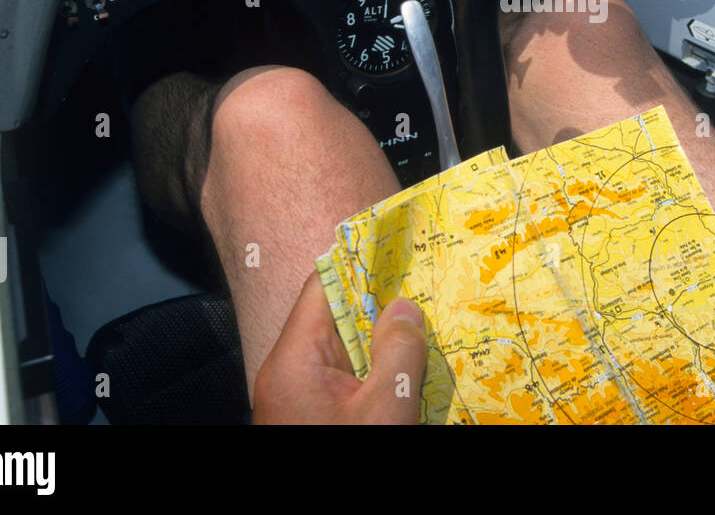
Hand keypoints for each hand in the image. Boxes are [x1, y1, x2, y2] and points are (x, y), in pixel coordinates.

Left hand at [253, 271, 426, 423]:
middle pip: (338, 319)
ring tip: (425, 331)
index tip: (399, 254)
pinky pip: (347, 380)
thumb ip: (398, 355)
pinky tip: (408, 374)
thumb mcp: (383, 413)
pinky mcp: (312, 414)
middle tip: (425, 293)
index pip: (323, 287)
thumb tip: (405, 308)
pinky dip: (375, 373)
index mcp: (294, 360)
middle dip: (382, 307)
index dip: (362, 267)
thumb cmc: (346, 460)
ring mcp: (299, 395)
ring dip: (383, 344)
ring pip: (346, 351)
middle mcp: (289, 372)